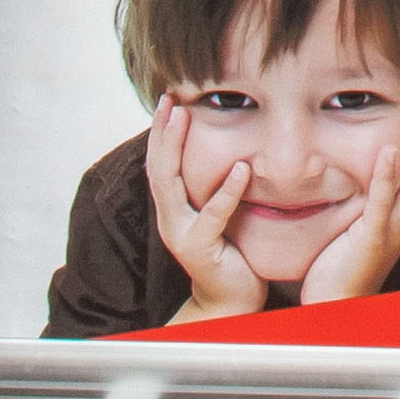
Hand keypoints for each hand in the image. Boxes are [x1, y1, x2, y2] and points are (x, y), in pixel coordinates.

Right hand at [141, 97, 268, 321]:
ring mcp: (180, 233)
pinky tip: (241, 168)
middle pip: (157, 167)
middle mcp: (170, 218)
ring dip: (175, 148)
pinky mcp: (199, 247)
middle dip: (161, 131)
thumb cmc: (231, 251)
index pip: (159, 163)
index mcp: (173, 208)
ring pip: (170, 184)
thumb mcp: (218, 212)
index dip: (160, 132)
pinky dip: (227, 190)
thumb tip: (231, 146)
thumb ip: (213, 186)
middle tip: (169, 99)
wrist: (232, 299)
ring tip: (184, 117)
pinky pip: (213, 215)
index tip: (168, 99)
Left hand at [293, 108, 399, 304]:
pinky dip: (388, 176)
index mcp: (399, 225)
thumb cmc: (340, 275)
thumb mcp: (357, 234)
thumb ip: (362, 209)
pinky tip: (390, 152)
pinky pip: (384, 204)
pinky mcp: (372, 239)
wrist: (335, 311)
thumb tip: (356, 183)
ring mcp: (390, 233)